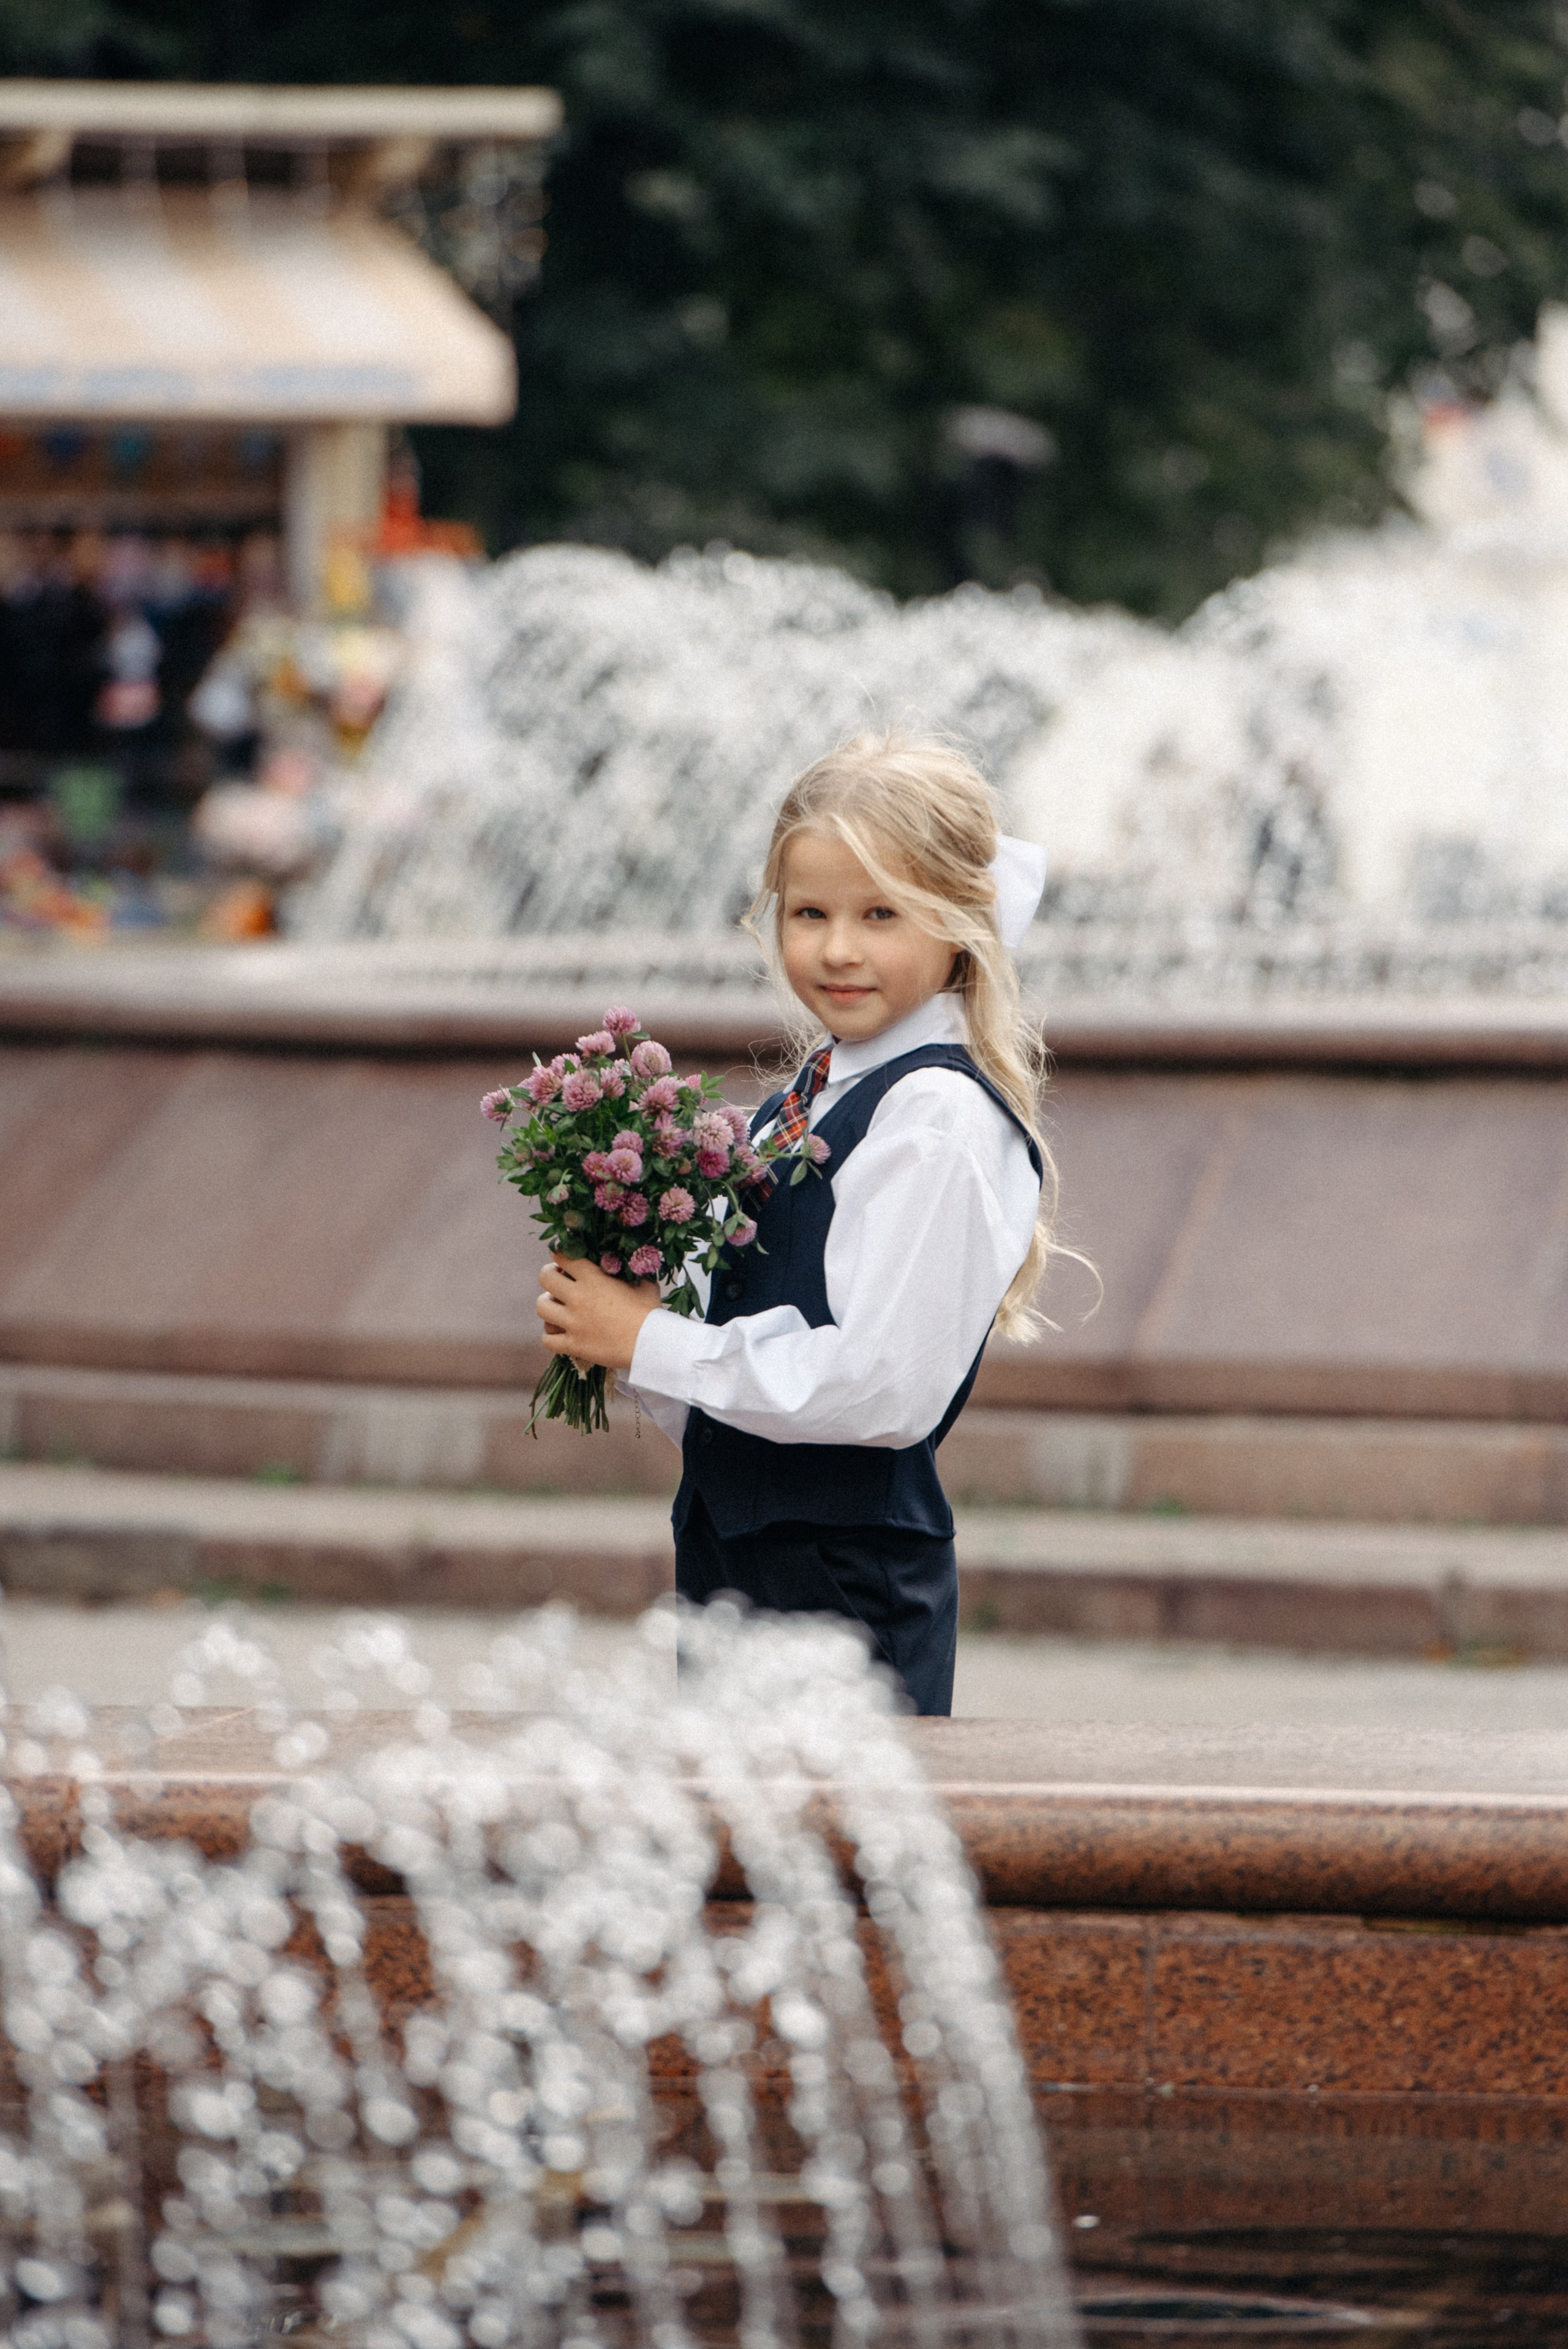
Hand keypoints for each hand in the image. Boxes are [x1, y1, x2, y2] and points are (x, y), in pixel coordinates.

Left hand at [536, 1252, 663, 1371]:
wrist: (650, 1344)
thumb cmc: (650, 1313)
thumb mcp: (644, 1284)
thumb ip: (631, 1272)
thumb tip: (630, 1263)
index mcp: (594, 1279)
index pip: (564, 1257)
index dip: (560, 1254)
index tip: (562, 1257)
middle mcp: (578, 1298)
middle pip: (545, 1278)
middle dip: (549, 1275)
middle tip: (557, 1280)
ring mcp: (573, 1322)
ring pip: (542, 1307)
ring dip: (547, 1305)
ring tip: (556, 1307)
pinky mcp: (574, 1344)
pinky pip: (547, 1340)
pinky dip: (550, 1336)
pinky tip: (560, 1333)